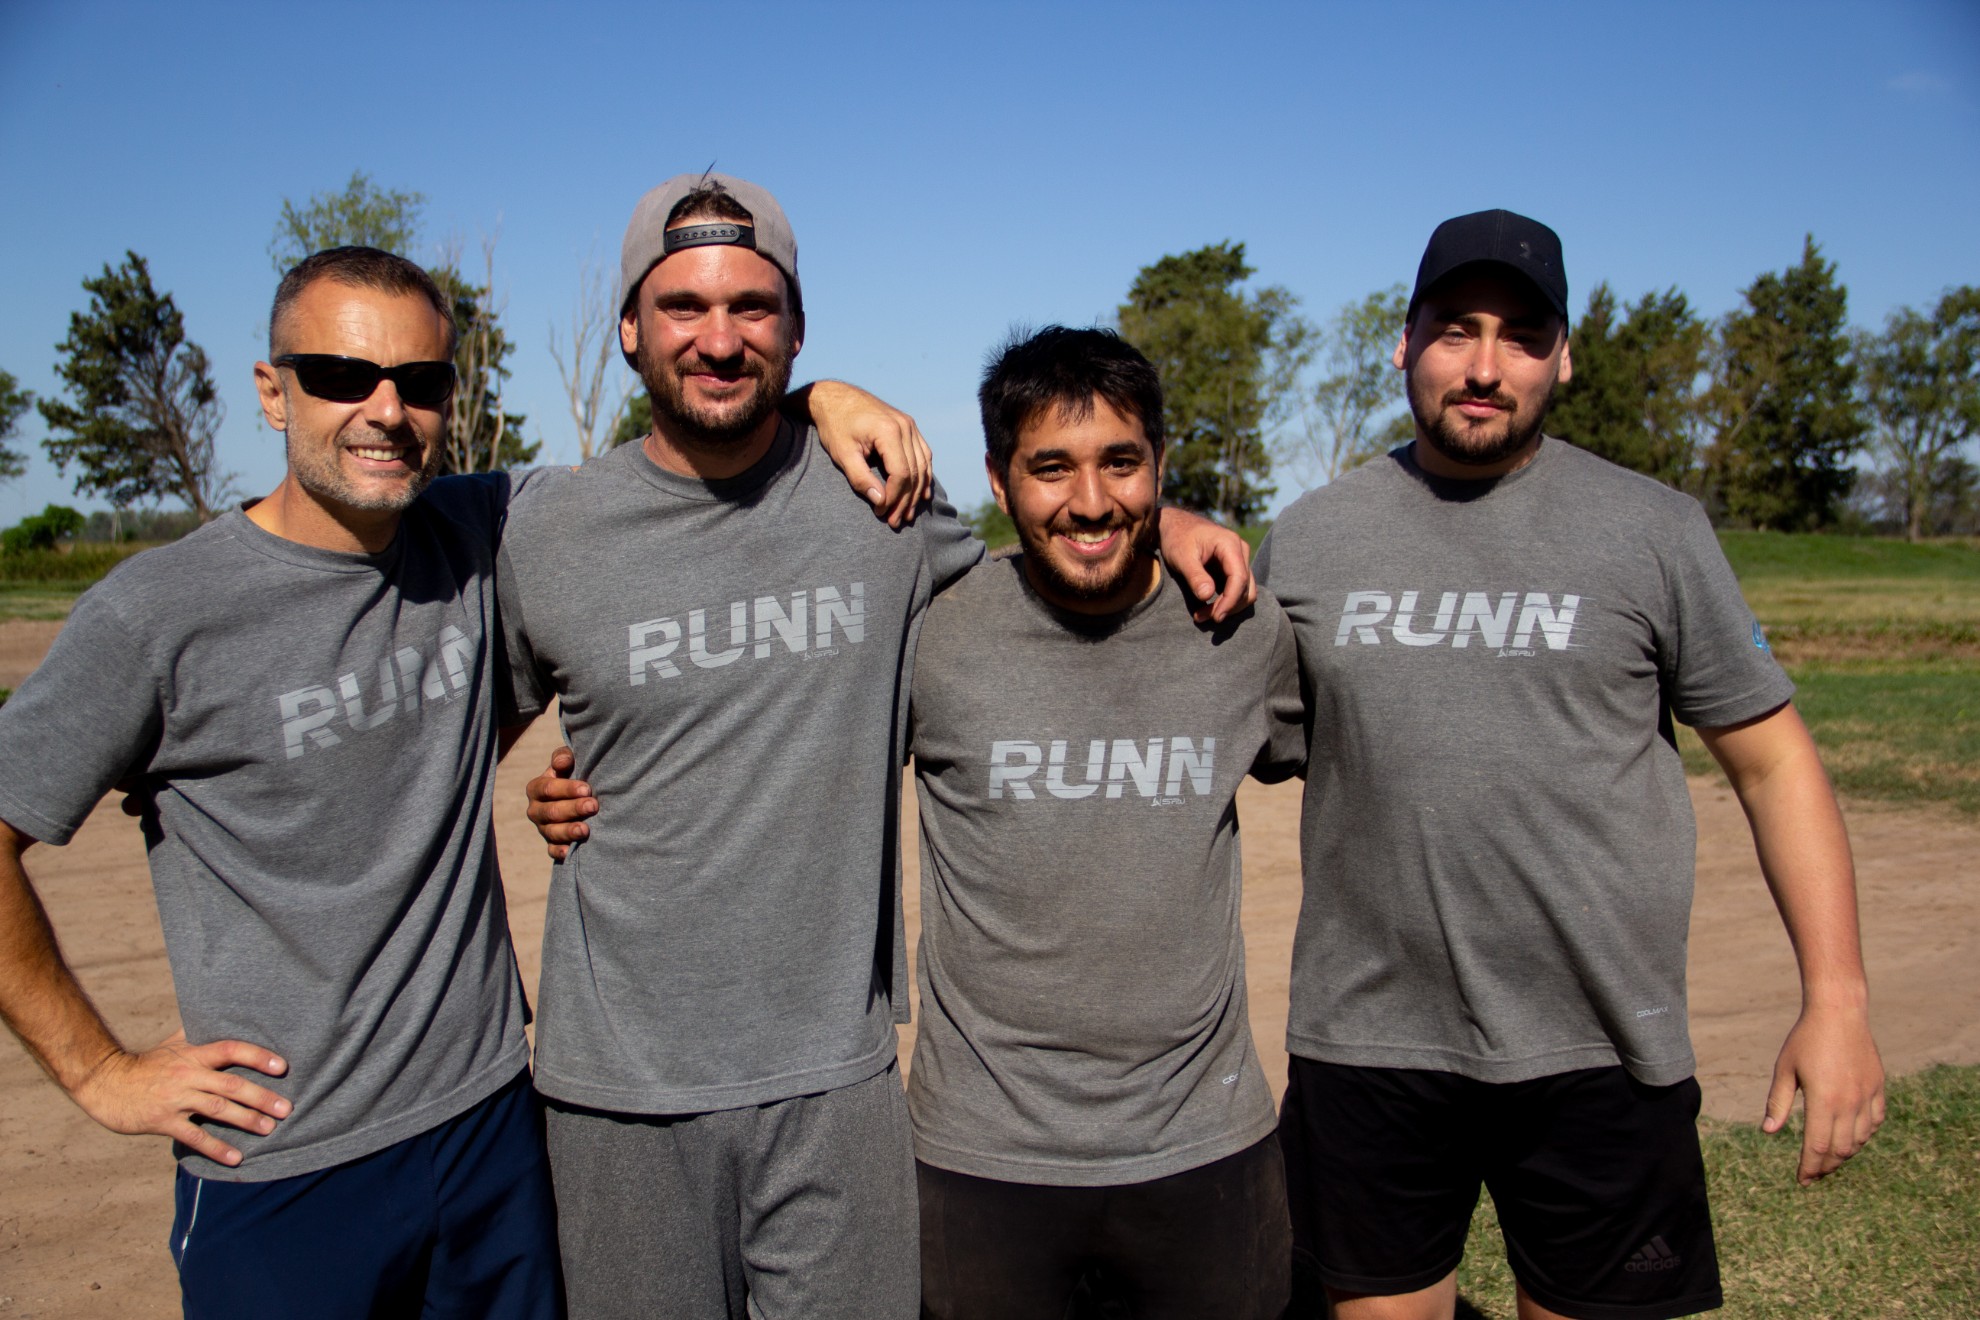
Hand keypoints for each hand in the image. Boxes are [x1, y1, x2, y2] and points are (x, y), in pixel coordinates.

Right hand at [72, 1030, 289, 1167]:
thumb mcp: (173, 1043)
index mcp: (193, 1054)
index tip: (282, 1066)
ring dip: (246, 1120)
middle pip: (231, 1085)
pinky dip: (216, 1148)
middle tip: (287, 1108)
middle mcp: (187, 1074)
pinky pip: (194, 1136)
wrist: (106, 1084)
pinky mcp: (163, 1121)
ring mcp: (175, 1099)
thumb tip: (224, 1013)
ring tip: (269, 1129)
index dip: (257, 1057)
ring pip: (217, 1110)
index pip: (231, 1050)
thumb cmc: (147, 1064)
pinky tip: (236, 1158)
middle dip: (261, 1097)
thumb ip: (199, 1032)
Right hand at [526, 745, 597, 860]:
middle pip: (551, 812)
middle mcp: (536, 810)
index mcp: (536, 788)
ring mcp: (543, 828)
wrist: (580, 795)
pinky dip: (560, 852)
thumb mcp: (568, 762)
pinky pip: (552, 850)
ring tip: (586, 829)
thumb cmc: (574, 774)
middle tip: (593, 806)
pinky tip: (570, 852)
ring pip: (552, 832)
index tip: (587, 789)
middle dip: (572, 809)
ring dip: (568, 831)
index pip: (547, 788)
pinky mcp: (551, 843)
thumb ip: (564, 757)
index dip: (566, 789)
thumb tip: (562, 763)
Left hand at [803, 380, 934, 527]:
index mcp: (888, 431)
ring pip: (923, 465)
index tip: (882, 513)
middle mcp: (905, 426)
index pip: (901, 474)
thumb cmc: (835, 425)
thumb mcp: (843, 454)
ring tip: (908, 513)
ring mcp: (910, 425)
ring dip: (917, 492)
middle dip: (906, 500)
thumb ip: (861, 479)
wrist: (835, 397)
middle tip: (896, 521)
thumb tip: (880, 502)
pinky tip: (922, 493)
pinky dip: (924, 475)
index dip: (894, 498)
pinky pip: (924, 454)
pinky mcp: (909, 426)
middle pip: (914, 472)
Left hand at [1156, 507, 1256, 622]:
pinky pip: (1236, 590)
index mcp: (1230, 544)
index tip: (1216, 616)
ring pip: (1244, 592)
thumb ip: (1195, 575)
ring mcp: (1238, 560)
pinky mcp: (1232, 569)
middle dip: (1227, 606)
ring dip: (1226, 607)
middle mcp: (1240, 551)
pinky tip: (1205, 608)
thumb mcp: (1181, 556)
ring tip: (1201, 615)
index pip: (1239, 578)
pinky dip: (1224, 602)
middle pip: (1246, 588)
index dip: (1230, 600)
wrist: (1174, 526)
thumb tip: (1207, 596)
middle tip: (1202, 617)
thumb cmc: (1177, 537)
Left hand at [1763, 1002, 1885, 1184]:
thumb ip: (1778, 1102)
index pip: (1817, 1148)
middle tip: (1814, 1174)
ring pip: (1860, 1140)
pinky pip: (1875, 1122)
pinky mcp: (1878, 1088)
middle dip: (1826, 1166)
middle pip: (1840, 1149)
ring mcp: (1867, 1096)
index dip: (1809, 1168)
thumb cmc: (1805, 1040)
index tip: (1802, 1181)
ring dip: (1844, 1153)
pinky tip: (1852, 1138)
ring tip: (1829, 1159)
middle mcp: (1849, 1103)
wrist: (1839, 1013)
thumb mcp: (1785, 1069)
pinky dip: (1864, 1135)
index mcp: (1823, 1101)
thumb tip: (1768, 1131)